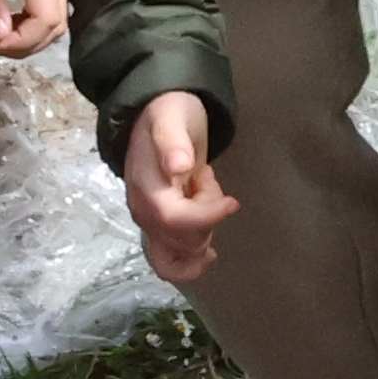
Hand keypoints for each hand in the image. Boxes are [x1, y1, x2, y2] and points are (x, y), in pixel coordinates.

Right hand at [120, 89, 236, 287]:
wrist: (156, 116)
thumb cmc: (169, 115)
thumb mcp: (171, 117)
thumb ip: (172, 141)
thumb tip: (178, 166)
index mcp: (146, 188)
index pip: (175, 218)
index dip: (207, 216)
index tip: (233, 202)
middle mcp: (143, 213)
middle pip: (183, 240)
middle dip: (208, 215)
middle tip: (207, 180)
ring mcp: (149, 223)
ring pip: (180, 255)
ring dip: (204, 232)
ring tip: (202, 194)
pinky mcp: (158, 229)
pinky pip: (170, 262)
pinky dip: (190, 263)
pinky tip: (208, 253)